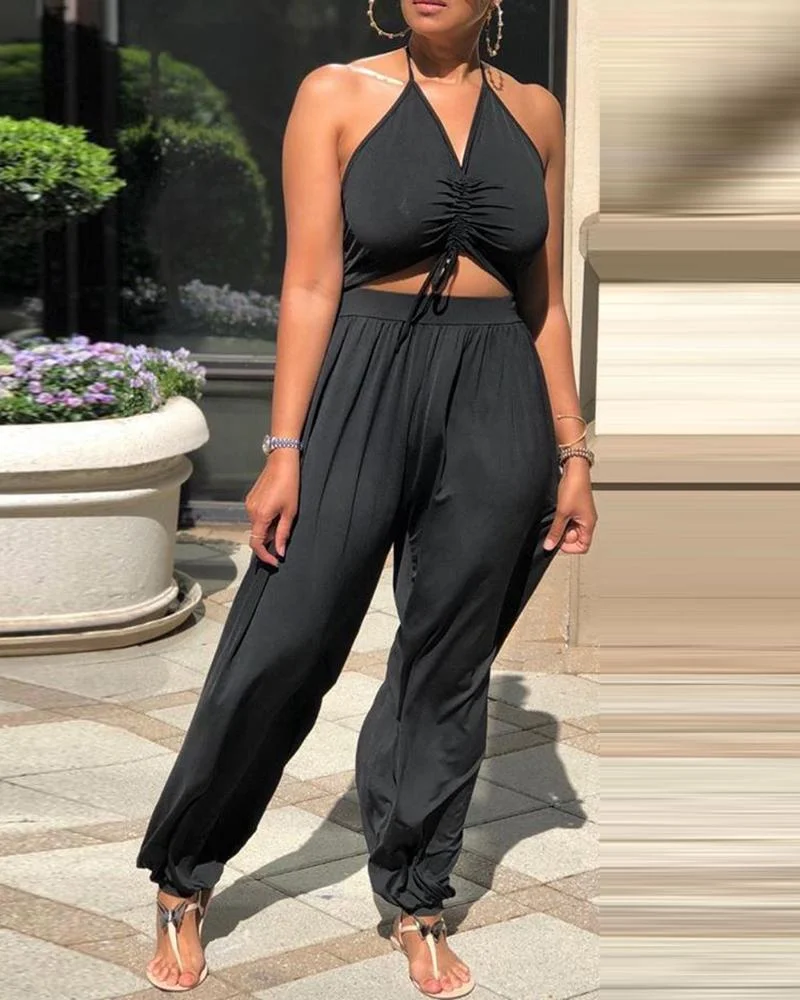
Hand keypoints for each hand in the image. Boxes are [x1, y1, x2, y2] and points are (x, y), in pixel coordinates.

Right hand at [245, 450, 299, 566]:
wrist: (282, 461)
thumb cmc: (289, 484)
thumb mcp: (290, 512)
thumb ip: (283, 534)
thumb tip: (280, 551)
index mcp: (260, 516)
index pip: (256, 544)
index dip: (265, 555)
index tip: (275, 561)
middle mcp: (250, 511)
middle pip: (257, 534)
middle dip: (270, 539)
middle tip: (285, 534)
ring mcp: (249, 504)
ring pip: (257, 525)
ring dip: (268, 528)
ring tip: (284, 517)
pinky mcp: (251, 498)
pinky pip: (256, 515)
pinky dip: (266, 519)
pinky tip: (278, 510)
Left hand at [543, 459, 597, 553]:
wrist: (574, 470)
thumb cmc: (574, 487)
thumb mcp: (562, 513)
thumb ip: (556, 531)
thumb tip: (550, 545)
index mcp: (589, 524)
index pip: (583, 547)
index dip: (570, 547)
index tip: (558, 541)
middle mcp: (587, 521)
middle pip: (576, 539)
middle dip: (564, 536)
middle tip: (556, 528)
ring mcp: (581, 515)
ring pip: (570, 530)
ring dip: (561, 527)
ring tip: (557, 518)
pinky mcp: (574, 508)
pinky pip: (568, 521)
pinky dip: (561, 520)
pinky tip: (556, 513)